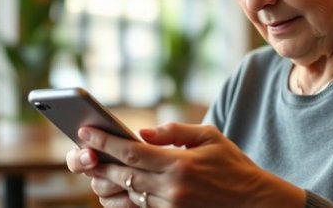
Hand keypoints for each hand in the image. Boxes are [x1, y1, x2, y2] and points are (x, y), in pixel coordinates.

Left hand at [66, 122, 304, 207]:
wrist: (253, 202)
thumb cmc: (232, 164)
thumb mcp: (210, 136)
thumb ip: (174, 131)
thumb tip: (142, 131)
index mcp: (180, 164)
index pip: (132, 151)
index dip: (105, 141)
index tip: (85, 132)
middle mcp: (172, 189)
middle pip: (122, 175)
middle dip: (98, 161)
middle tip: (80, 150)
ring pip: (126, 195)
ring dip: (105, 182)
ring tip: (93, 168)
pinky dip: (120, 199)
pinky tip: (112, 188)